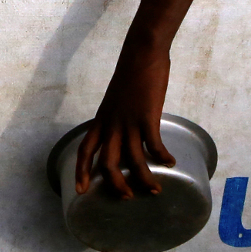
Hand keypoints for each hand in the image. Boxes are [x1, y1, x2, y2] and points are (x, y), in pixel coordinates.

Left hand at [75, 27, 175, 198]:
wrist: (142, 55)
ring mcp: (129, 122)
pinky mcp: (147, 117)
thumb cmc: (132, 74)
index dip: (82, 172)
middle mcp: (112, 124)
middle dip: (116, 185)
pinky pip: (154, 145)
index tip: (80, 190)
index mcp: (102, 119)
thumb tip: (131, 128)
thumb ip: (121, 116)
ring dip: (144, 179)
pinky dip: (162, 157)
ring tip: (155, 189)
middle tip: (127, 197)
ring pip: (133, 160)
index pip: (85, 150)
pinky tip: (170, 162)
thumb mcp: (118, 98)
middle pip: (107, 163)